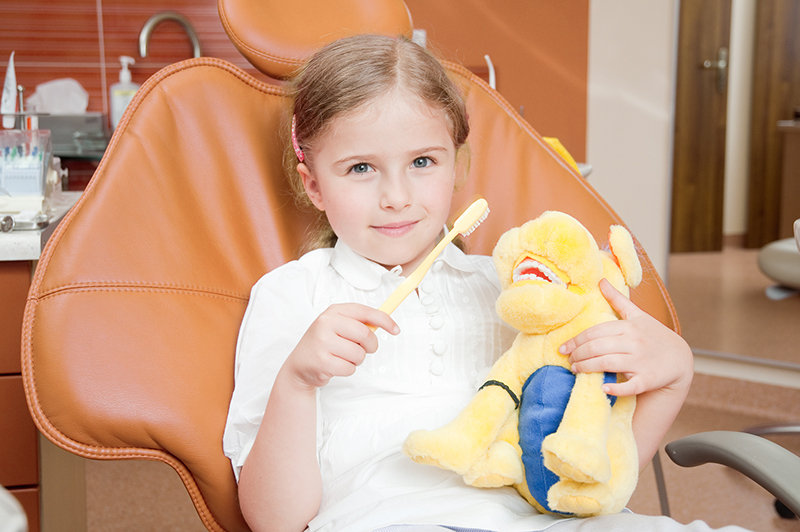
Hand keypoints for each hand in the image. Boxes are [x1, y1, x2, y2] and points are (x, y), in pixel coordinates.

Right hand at [283, 303, 398, 391]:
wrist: (299, 365)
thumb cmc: (324, 344)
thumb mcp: (337, 327)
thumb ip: (358, 323)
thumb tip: (385, 322)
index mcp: (334, 311)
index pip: (365, 312)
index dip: (385, 320)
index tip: (396, 329)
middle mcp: (326, 323)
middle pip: (365, 334)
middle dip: (370, 346)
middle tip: (363, 350)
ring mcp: (322, 342)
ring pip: (359, 354)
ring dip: (357, 360)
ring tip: (343, 358)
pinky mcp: (322, 361)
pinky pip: (349, 368)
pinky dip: (347, 370)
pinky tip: (335, 366)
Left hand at [558, 278, 692, 396]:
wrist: (679, 359)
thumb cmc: (654, 336)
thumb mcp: (637, 315)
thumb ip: (618, 299)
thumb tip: (601, 281)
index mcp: (628, 327)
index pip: (595, 332)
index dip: (576, 341)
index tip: (564, 348)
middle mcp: (634, 342)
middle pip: (597, 347)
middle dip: (578, 355)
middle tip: (568, 360)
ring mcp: (641, 361)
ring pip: (607, 363)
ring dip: (587, 368)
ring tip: (576, 370)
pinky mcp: (647, 379)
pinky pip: (629, 386)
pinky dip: (615, 388)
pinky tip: (602, 388)